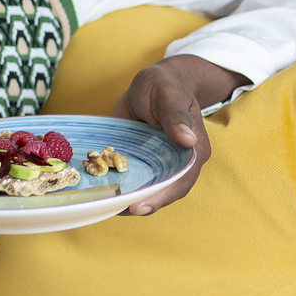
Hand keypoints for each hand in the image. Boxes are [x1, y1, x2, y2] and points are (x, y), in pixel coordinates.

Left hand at [112, 54, 249, 215]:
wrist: (149, 85)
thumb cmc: (163, 85)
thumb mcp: (168, 94)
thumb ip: (175, 115)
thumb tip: (188, 141)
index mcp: (194, 150)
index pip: (183, 179)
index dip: (163, 195)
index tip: (141, 206)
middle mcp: (178, 164)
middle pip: (165, 193)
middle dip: (143, 204)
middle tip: (119, 210)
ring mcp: (158, 167)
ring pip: (147, 191)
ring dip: (127, 201)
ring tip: (106, 206)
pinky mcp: (141, 166)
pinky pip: (132, 182)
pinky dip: (118, 189)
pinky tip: (101, 194)